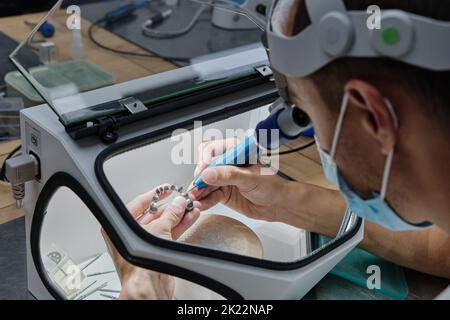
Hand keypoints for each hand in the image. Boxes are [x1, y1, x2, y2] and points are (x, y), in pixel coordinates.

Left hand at [102, 184, 200, 299]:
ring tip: (190, 207)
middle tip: (182, 199)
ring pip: (163, 225)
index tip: (165, 189)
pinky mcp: (156, 253)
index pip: (138, 204)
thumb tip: (177, 203)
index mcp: (120, 226)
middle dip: (170, 207)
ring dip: (178, 216)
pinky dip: (180, 226)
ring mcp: (143, 245)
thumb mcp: (158, 229)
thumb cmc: (139, 263)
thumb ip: (170, 213)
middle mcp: (129, 235)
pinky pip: (169, 235)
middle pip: (153, 215)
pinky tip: (190, 218)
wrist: (147, 286)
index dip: (154, 195)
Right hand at [191, 139, 292, 222]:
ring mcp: (225, 179)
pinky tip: (201, 205)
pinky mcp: (224, 193)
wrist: (279, 204)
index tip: (203, 171)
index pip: (213, 150)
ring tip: (194, 200)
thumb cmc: (272, 185)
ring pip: (205, 184)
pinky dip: (204, 201)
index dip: (205, 160)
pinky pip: (210, 196)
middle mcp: (228, 164)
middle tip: (195, 188)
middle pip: (205, 168)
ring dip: (199, 192)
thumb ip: (228, 175)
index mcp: (235, 152)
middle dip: (198, 179)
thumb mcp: (250, 178)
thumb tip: (208, 173)